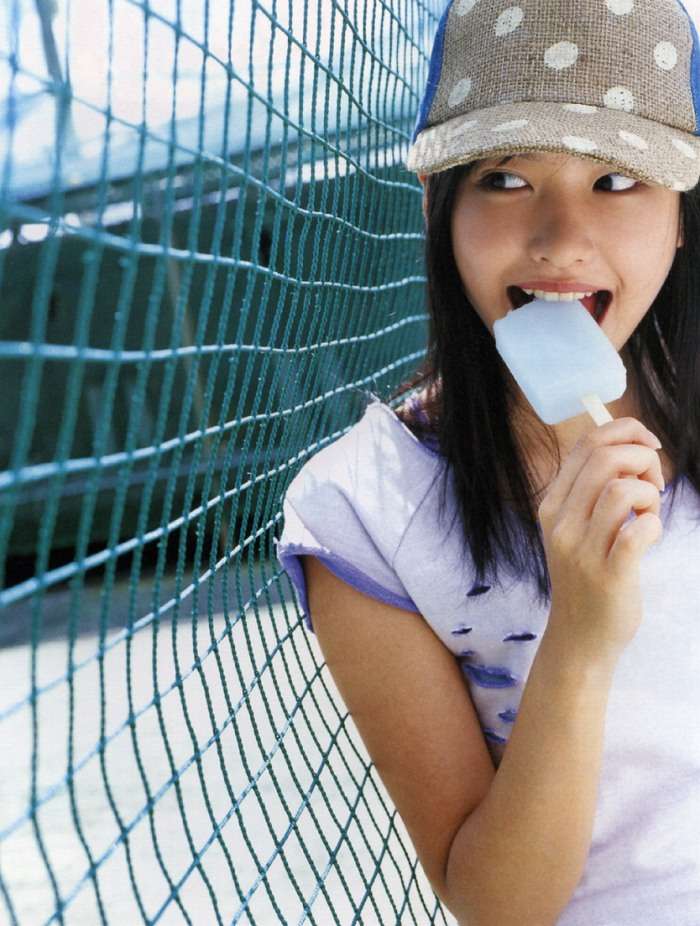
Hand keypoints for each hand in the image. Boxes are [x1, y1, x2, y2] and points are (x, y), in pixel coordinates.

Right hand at [538, 417, 663, 663]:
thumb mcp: (575, 528)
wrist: (579, 638)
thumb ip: (592, 491)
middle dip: (642, 458)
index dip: (626, 431)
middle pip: (605, 458)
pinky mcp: (607, 575)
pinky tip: (650, 535)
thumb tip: (631, 449)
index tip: (648, 446)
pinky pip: (638, 532)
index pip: (586, 444)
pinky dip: (654, 525)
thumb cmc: (586, 577)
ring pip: (622, 490)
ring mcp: (581, 549)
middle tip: (653, 484)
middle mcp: (561, 523)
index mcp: (552, 504)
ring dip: (649, 493)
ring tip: (648, 513)